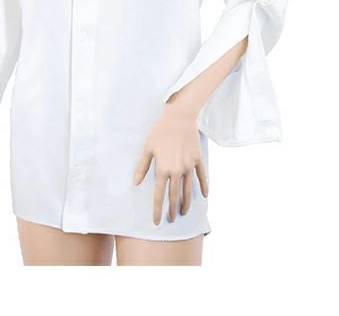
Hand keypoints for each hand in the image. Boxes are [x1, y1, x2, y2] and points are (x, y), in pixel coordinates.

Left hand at [132, 102, 208, 224]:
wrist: (179, 117)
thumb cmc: (159, 131)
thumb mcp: (147, 148)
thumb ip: (142, 167)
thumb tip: (135, 183)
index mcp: (162, 169)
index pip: (159, 195)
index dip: (157, 209)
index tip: (156, 221)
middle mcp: (177, 171)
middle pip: (175, 196)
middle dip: (172, 209)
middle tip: (171, 219)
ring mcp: (189, 166)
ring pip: (188, 190)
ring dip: (186, 203)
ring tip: (184, 212)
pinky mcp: (197, 159)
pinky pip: (201, 176)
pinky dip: (203, 186)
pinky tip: (204, 195)